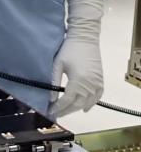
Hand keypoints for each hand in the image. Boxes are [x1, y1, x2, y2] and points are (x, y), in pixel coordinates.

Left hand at [50, 0, 103, 118]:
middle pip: (77, 104)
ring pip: (87, 102)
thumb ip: (53, 82)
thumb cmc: (69, 49)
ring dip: (76, 109)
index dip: (58, 108)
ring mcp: (97, 81)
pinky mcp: (100, 79)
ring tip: (65, 112)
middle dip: (65, 111)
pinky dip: (91, 103)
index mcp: (78, 80)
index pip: (67, 100)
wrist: (85, 36)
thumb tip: (50, 98)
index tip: (50, 111)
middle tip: (56, 114)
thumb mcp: (57, 65)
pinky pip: (98, 95)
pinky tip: (84, 108)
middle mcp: (89, 83)